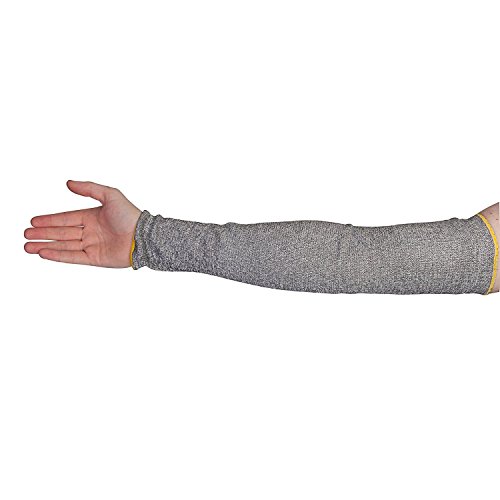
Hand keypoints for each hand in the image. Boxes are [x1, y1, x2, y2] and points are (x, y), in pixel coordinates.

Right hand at [24, 180, 141, 267]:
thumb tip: (68, 183)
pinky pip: (72, 257)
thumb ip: (89, 189)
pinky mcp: (95, 258)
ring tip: (28, 246)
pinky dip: (58, 255)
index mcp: (92, 217)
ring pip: (64, 245)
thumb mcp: (110, 195)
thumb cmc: (130, 215)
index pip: (66, 218)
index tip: (33, 221)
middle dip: (43, 233)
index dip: (50, 220)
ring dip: (46, 245)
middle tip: (26, 234)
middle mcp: (90, 231)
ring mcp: (92, 246)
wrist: (143, 237)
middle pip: (62, 232)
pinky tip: (44, 253)